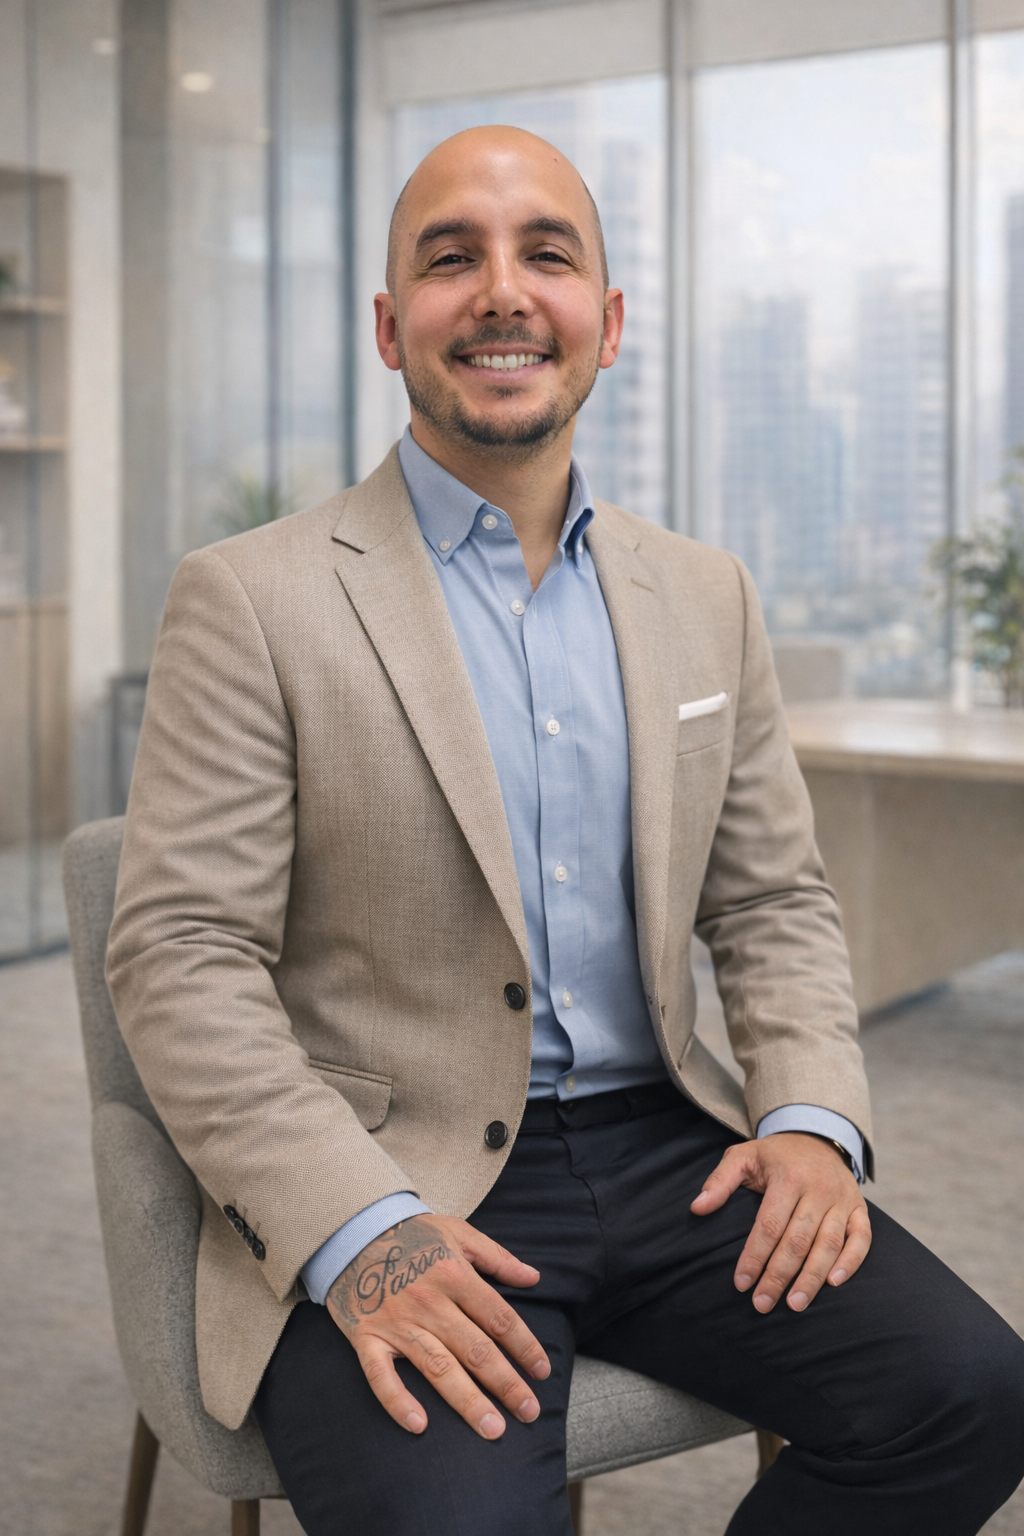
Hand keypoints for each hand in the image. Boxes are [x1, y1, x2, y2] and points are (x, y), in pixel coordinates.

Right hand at [326, 1214, 549, 1438]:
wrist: (351, 1230)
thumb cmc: (411, 1232)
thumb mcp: (458, 1232)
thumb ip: (497, 1257)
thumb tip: (533, 1277)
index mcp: (454, 1274)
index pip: (499, 1318)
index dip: (524, 1346)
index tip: (542, 1371)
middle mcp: (429, 1302)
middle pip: (476, 1350)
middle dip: (506, 1384)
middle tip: (529, 1412)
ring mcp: (397, 1322)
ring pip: (438, 1368)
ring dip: (468, 1401)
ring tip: (493, 1429)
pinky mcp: (366, 1337)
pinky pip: (380, 1375)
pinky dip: (398, 1401)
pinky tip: (419, 1425)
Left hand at [690, 1132, 871, 1313]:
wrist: (817, 1136)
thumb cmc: (775, 1155)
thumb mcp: (743, 1156)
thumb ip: (719, 1181)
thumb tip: (697, 1208)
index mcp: (788, 1177)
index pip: (769, 1225)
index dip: (755, 1256)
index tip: (741, 1283)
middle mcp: (819, 1189)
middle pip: (798, 1240)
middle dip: (779, 1276)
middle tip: (762, 1304)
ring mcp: (843, 1200)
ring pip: (829, 1244)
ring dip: (812, 1278)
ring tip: (795, 1305)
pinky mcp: (860, 1208)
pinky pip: (861, 1239)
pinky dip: (851, 1262)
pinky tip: (834, 1283)